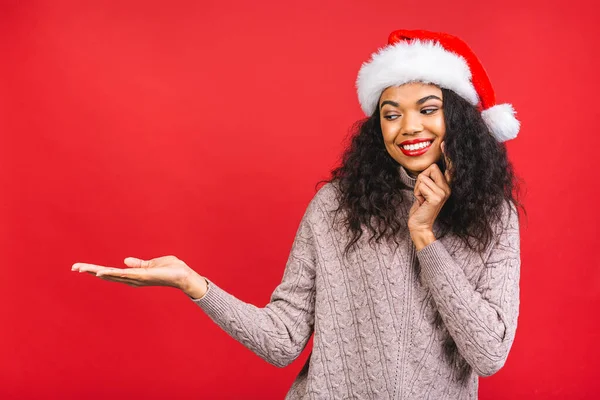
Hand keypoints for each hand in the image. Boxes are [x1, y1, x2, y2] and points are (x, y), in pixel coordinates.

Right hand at [71, 255, 207, 297]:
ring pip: (112, 275)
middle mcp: (132, 279)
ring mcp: (136, 279)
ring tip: (82, 268)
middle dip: (91, 271)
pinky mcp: (143, 276)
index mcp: (133, 275)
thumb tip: (125, 261)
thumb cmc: (171, 269)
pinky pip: (125, 274)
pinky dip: (113, 273)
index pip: (111, 272)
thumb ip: (139, 263)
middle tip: (74, 267)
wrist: (184, 275)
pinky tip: (102, 272)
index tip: (82, 267)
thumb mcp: (152, 264)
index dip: (96, 270)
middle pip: (107, 275)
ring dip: (97, 271)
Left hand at [408, 142, 452, 240]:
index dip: (447, 155)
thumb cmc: (421, 207)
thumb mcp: (425, 191)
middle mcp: (448, 188)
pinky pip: (421, 184)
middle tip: (422, 193)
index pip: (449, 167)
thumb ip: (429, 179)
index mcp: (446, 185)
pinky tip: (421, 202)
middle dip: (421, 178)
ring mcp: (444, 192)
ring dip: (417, 187)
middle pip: (432, 167)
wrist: (419, 224)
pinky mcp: (437, 197)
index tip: (444, 143)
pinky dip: (417, 192)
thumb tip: (431, 167)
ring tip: (422, 198)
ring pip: (424, 176)